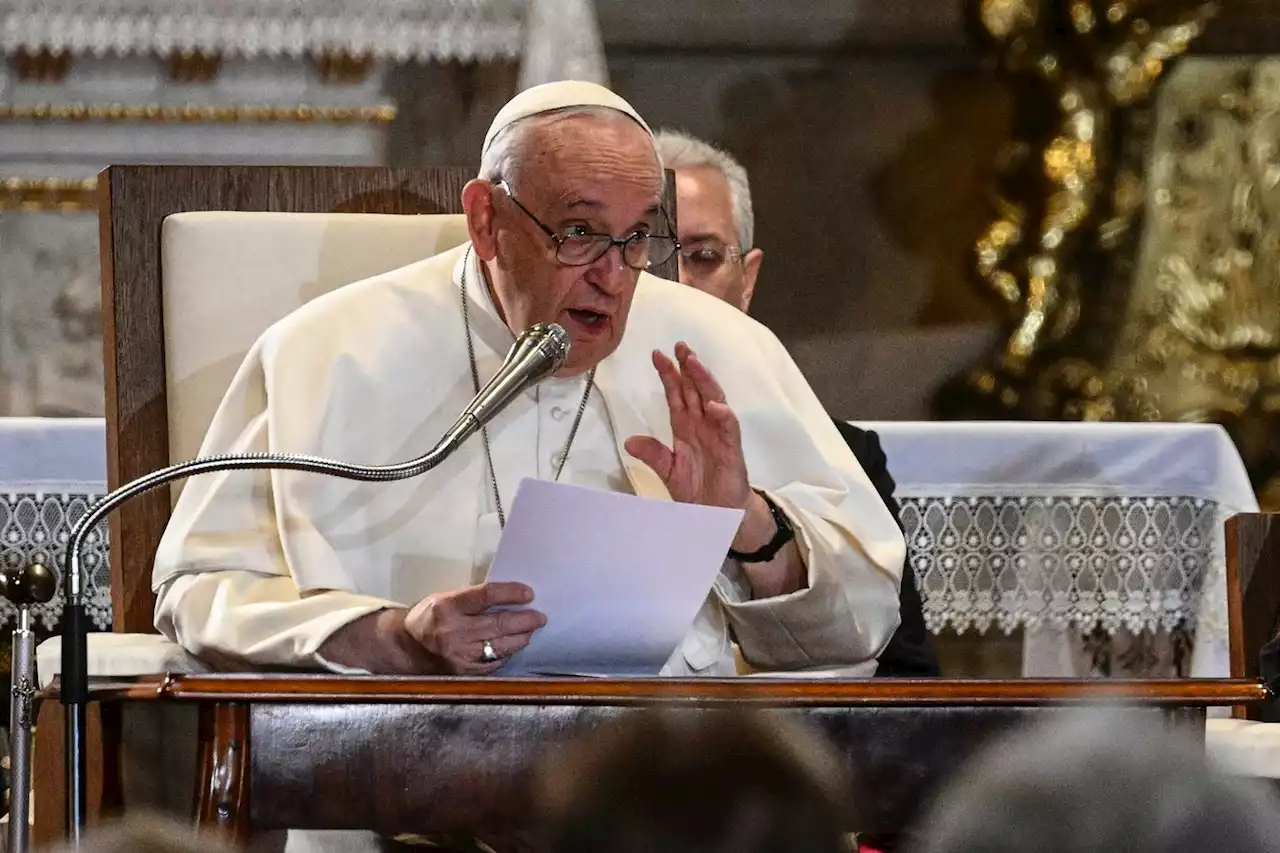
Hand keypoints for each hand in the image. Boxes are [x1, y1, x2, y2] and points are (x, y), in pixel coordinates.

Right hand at [403, 582, 545, 674]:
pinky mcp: (464, 672)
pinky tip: (513, 646)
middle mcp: (454, 631)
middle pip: (498, 624)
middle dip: (524, 620)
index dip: (511, 594)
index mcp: (448, 606)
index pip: (486, 596)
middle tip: (539, 617)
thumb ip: (474, 599)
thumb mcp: (446, 598)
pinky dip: (506, 653)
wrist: (407, 647)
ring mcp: (459, 654)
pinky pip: (493, 662)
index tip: (529, 594)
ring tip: (531, 630)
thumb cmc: (431, 617)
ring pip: (500, 646)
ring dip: (521, 638)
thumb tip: (509, 597)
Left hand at [624, 342, 750, 511]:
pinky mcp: (732, 448)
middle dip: (688, 367)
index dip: (669, 374)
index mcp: (685, 426)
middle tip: (679, 346)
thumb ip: (653, 455)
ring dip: (705, 381)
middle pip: (695, 389)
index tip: (657, 355)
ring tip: (694, 363)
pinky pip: (729, 427)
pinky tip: (715, 405)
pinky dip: (723, 415)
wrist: (718, 514)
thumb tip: (629, 442)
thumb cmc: (697, 489)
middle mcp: (702, 424)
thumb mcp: (668, 471)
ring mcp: (718, 433)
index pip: (676, 394)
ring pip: (713, 399)